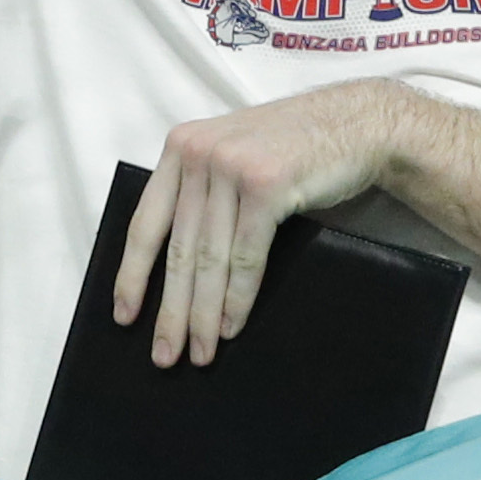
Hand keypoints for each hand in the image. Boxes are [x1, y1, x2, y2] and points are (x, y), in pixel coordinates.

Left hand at [114, 85, 399, 365]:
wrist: (356, 123)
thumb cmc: (294, 148)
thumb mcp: (232, 155)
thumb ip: (201, 190)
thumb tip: (176, 267)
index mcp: (180, 147)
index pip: (145, 223)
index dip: (132, 275)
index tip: (124, 317)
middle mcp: (198, 154)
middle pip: (178, 249)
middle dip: (171, 310)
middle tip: (165, 355)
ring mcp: (231, 167)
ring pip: (210, 259)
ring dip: (202, 314)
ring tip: (199, 353)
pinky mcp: (266, 185)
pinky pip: (246, 256)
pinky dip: (237, 298)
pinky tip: (231, 327)